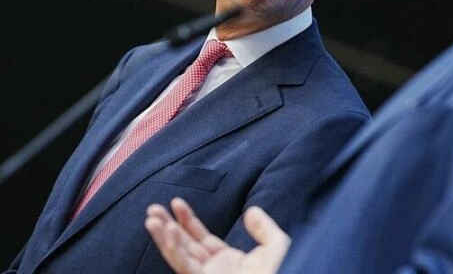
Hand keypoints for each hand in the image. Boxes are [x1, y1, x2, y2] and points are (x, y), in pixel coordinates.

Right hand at [145, 197, 290, 273]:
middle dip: (168, 228)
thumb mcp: (276, 245)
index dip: (189, 221)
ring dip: (164, 237)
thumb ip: (264, 228)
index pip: (203, 240)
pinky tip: (165, 232)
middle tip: (153, 209)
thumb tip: (251, 212)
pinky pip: (184, 265)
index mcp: (230, 263)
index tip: (176, 203)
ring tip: (151, 217)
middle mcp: (215, 271)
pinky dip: (173, 248)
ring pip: (180, 255)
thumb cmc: (284, 271)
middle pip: (186, 246)